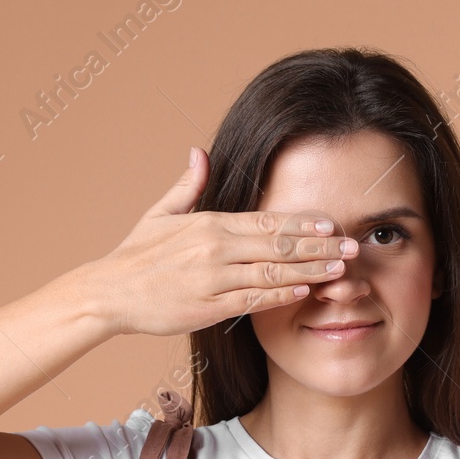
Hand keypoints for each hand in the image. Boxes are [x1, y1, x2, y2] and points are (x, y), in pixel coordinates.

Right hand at [79, 147, 359, 336]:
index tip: (331, 222)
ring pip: (272, 271)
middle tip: (351, 246)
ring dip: (310, 270)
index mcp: (209, 223)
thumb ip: (188, 185)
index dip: (302, 221)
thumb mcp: (159, 214)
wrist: (109, 293)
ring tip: (341, 269)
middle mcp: (215, 248)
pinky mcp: (209, 307)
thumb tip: (200, 151)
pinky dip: (281, 294)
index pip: (266, 219)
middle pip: (278, 244)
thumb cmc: (136, 255)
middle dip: (318, 245)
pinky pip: (253, 299)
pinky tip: (306, 290)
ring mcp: (213, 278)